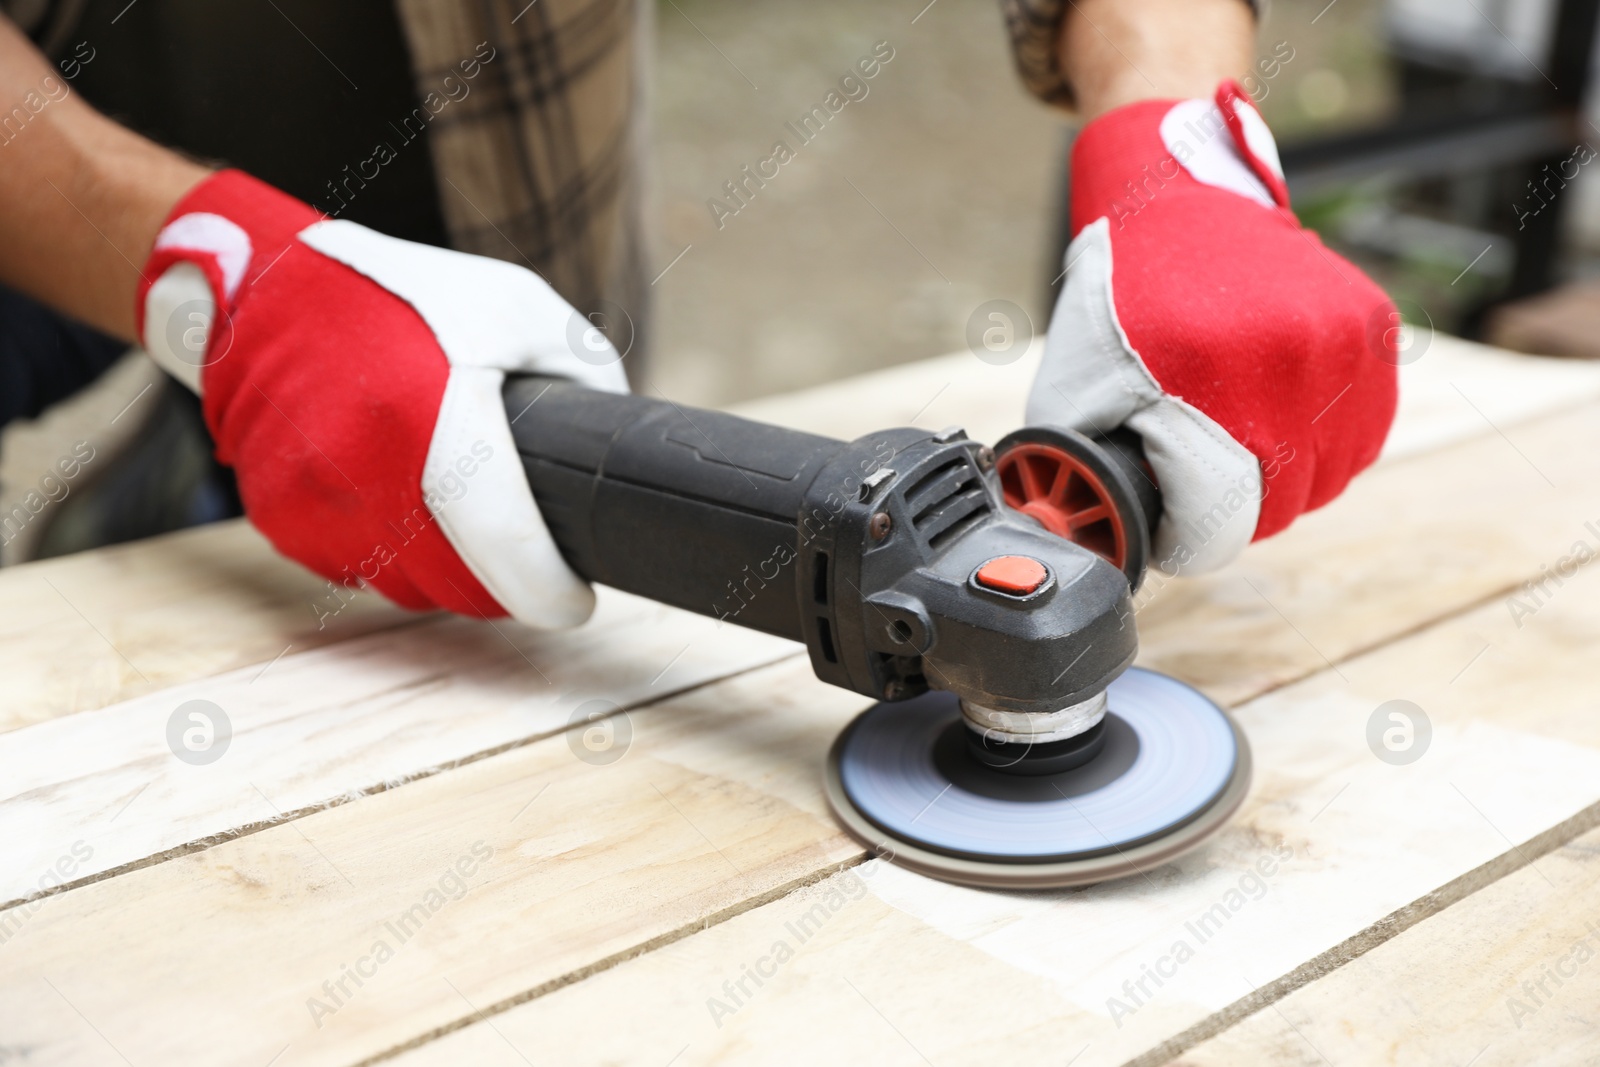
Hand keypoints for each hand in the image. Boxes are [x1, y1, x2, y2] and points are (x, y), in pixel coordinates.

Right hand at [137, 170, 627, 626]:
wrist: (265, 290)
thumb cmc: (405, 297)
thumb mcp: (521, 308)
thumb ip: (585, 371)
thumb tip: (614, 452)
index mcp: (441, 419)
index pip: (507, 550)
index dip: (551, 594)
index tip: (576, 600)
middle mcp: (370, 471)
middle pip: (462, 588)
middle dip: (508, 587)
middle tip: (530, 559)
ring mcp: (318, 503)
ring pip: (410, 590)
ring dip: (450, 576)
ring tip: (468, 525)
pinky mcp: (282, 519)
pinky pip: (358, 572)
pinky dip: (392, 556)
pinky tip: (405, 507)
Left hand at [1026, 81, 1397, 573]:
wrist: (1181, 205)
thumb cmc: (1121, 301)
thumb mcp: (1077, 384)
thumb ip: (1094, 464)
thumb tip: (1106, 539)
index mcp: (1207, 369)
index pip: (1224, 513)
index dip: (1195, 538)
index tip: (1178, 531)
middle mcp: (1286, 352)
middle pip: (1282, 502)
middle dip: (1240, 513)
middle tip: (1206, 486)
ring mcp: (1338, 338)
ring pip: (1332, 476)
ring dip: (1290, 483)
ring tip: (1244, 448)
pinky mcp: (1373, 327)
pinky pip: (1367, 434)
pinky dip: (1331, 447)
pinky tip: (1287, 423)